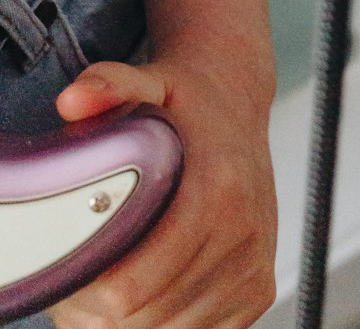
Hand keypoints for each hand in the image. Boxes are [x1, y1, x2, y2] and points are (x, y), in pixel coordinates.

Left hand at [49, 56, 276, 328]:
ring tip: (116, 280)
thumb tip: (73, 99)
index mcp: (218, 191)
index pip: (132, 289)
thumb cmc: (186, 101)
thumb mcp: (149, 81)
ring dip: (136, 319)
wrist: (237, 102)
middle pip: (146, 317)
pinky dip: (169, 322)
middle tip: (84, 278)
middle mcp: (244, 234)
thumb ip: (111, 84)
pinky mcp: (260, 287)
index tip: (72, 268)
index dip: (87, 290)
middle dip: (104, 308)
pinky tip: (153, 287)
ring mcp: (255, 266)